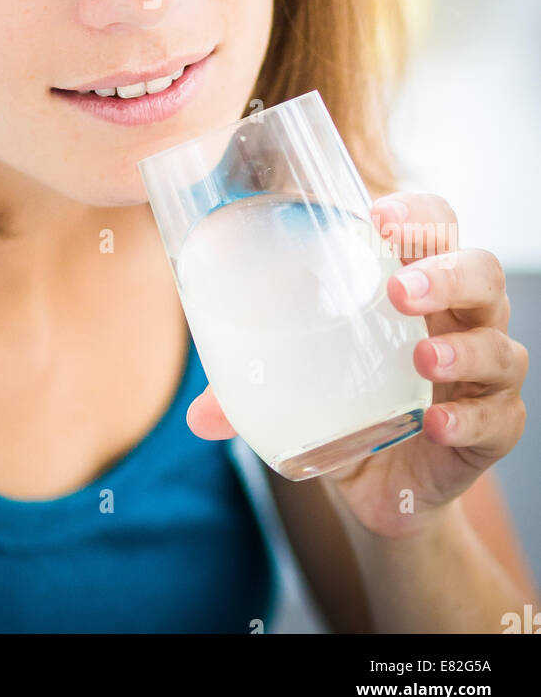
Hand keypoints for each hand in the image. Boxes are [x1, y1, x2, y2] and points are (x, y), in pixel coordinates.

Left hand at [186, 192, 528, 537]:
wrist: (382, 484)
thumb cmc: (345, 400)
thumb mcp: (297, 380)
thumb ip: (248, 388)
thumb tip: (196, 415)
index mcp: (419, 283)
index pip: (437, 224)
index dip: (418, 213)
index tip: (377, 218)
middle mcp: (463, 320)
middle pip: (482, 274)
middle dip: (445, 274)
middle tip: (396, 288)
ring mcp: (483, 376)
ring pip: (500, 346)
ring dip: (463, 348)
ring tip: (421, 357)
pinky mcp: (490, 430)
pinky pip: (498, 420)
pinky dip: (469, 420)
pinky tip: (437, 422)